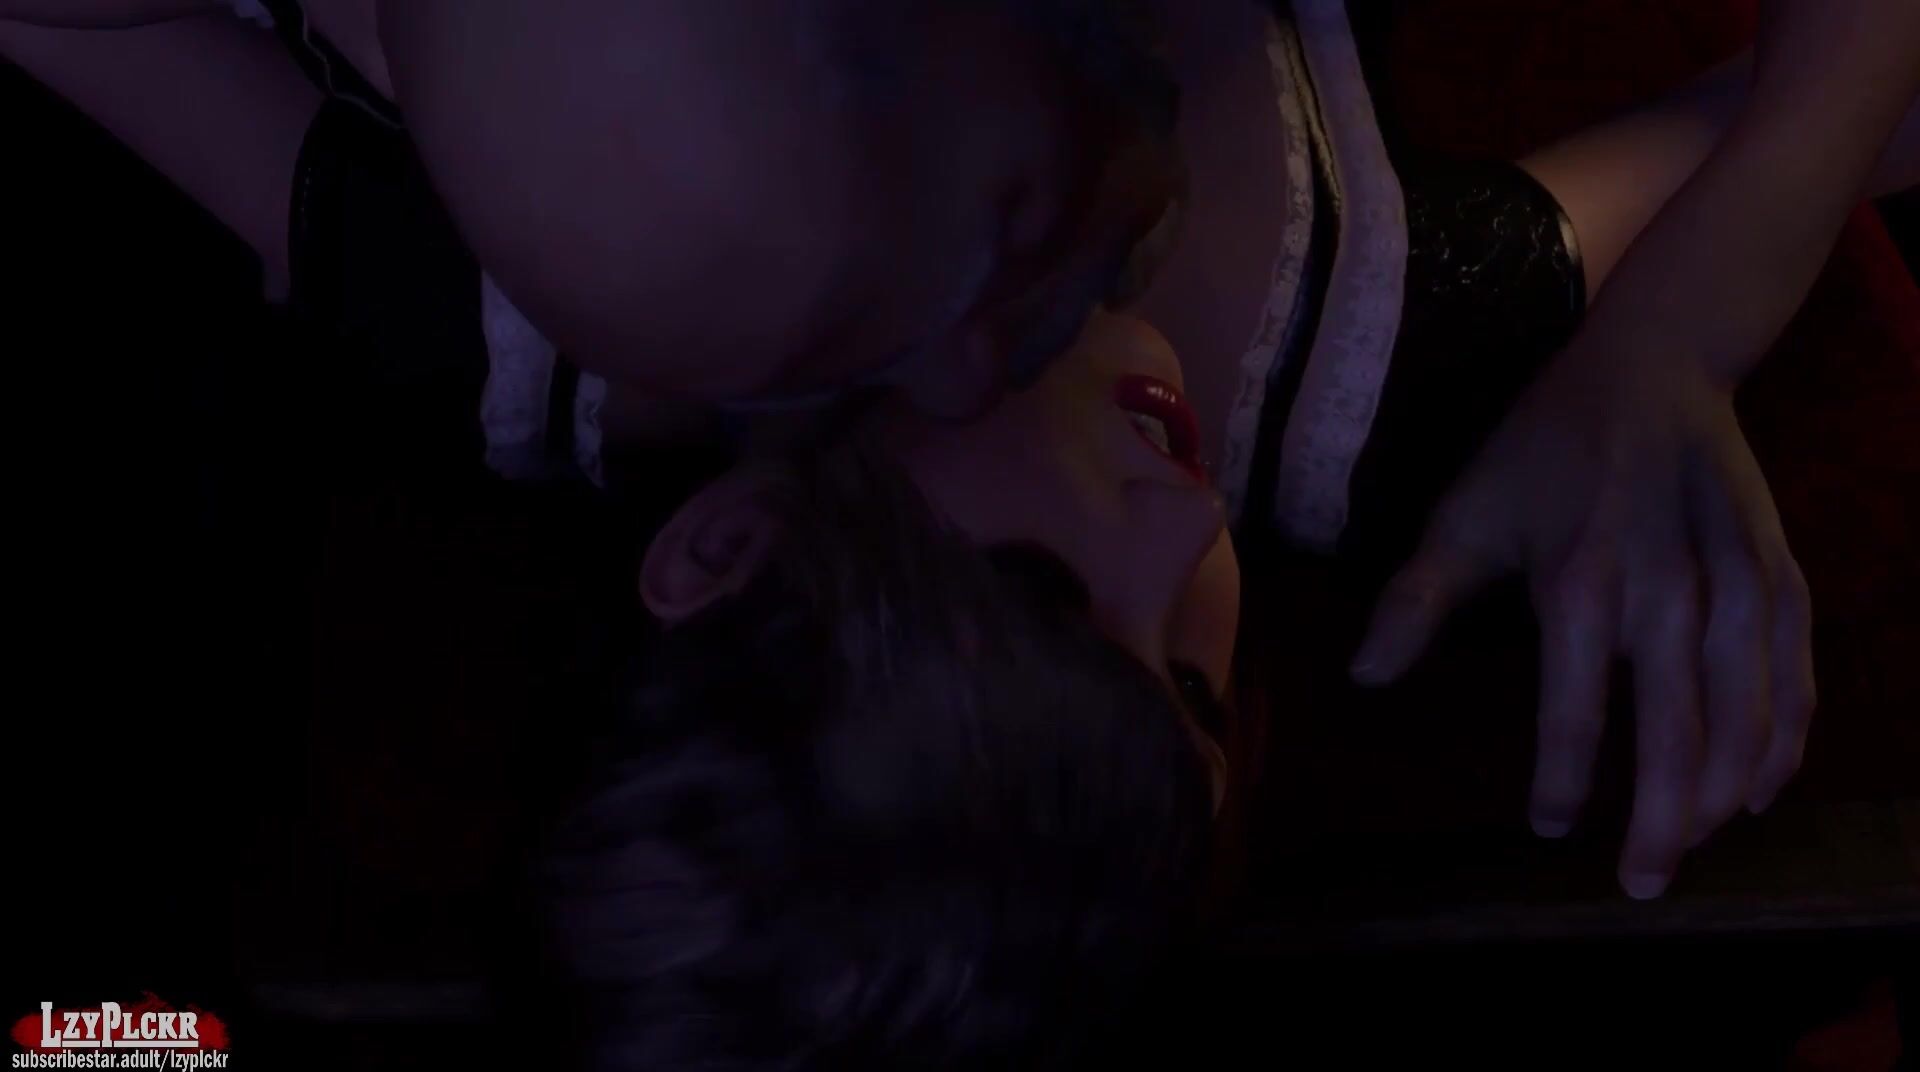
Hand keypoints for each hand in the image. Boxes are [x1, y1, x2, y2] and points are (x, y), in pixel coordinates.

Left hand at [1350, 342, 1813, 898]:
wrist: (1655, 365)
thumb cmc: (1544, 447)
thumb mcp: (1467, 511)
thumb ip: (1418, 598)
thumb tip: (1363, 676)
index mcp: (1580, 585)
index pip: (1573, 714)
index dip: (1561, 782)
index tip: (1549, 830)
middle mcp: (1668, 594)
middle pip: (1675, 735)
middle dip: (1660, 822)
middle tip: (1641, 884)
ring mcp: (1737, 586)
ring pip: (1746, 718)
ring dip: (1723, 794)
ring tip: (1691, 845)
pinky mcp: (1782, 574)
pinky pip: (1795, 676)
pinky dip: (1784, 740)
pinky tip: (1759, 789)